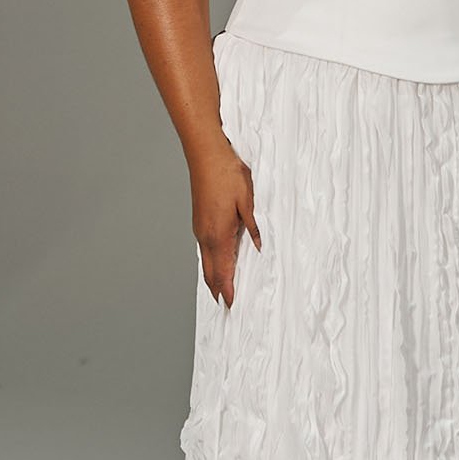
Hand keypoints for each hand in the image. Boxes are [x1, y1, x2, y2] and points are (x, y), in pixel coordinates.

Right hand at [189, 141, 260, 308]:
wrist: (205, 153)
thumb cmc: (227, 173)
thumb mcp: (248, 200)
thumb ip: (253, 226)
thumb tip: (259, 247)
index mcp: (218, 233)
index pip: (223, 271)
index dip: (227, 290)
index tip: (232, 306)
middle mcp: (205, 234)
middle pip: (210, 271)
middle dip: (218, 289)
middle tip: (227, 305)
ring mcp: (200, 227)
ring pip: (205, 260)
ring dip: (213, 276)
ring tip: (223, 290)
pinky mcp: (199, 219)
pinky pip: (204, 248)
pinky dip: (211, 261)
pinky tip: (218, 261)